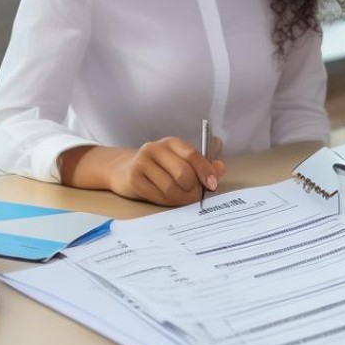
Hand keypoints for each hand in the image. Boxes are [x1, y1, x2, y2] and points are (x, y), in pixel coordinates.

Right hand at [110, 136, 226, 206]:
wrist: (123, 170)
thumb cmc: (158, 168)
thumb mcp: (180, 162)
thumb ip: (202, 166)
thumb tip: (221, 169)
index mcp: (172, 143)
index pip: (192, 155)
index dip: (205, 171)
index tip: (212, 185)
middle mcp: (156, 148)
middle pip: (183, 173)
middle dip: (192, 189)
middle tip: (194, 196)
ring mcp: (142, 161)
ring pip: (171, 187)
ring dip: (180, 198)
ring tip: (181, 198)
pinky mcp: (134, 177)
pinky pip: (158, 196)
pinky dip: (167, 201)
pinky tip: (166, 198)